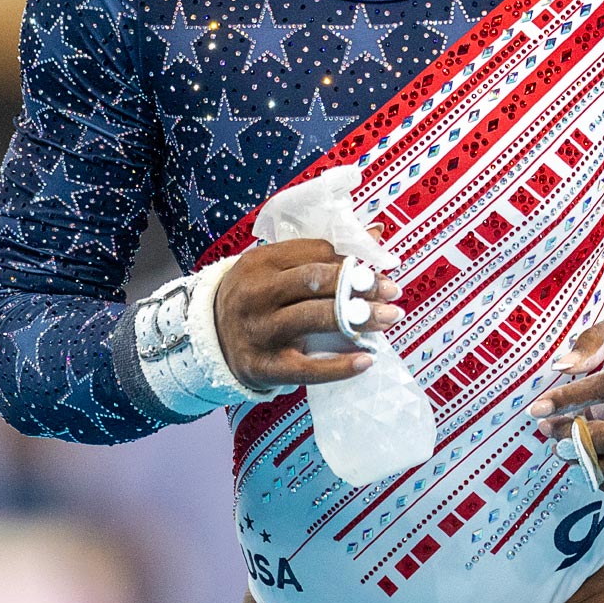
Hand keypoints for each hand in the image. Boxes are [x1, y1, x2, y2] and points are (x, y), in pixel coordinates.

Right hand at [214, 238, 403, 389]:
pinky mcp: (264, 366)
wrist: (211, 340)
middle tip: (392, 291)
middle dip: (359, 285)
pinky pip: (307, 368)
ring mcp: (259, 331)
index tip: (379, 270)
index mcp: (260, 261)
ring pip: (315, 318)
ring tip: (388, 318)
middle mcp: (256, 293)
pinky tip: (366, 360)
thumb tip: (376, 234)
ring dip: (358, 318)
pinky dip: (339, 366)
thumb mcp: (276, 269)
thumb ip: (320, 254)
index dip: (351, 260)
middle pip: (315, 282)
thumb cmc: (257, 299)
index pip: (314, 253)